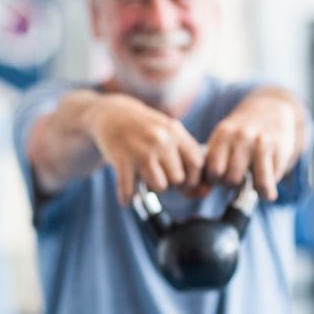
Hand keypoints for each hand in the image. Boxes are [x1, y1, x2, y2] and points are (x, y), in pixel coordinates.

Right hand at [86, 94, 204, 204]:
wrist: (112, 114)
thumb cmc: (144, 129)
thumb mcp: (168, 132)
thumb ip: (184, 155)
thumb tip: (201, 193)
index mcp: (175, 133)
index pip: (197, 164)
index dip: (192, 179)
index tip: (182, 182)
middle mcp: (161, 140)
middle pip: (178, 179)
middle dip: (171, 186)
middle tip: (160, 181)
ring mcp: (141, 150)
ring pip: (160, 186)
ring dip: (152, 190)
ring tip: (144, 185)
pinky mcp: (121, 159)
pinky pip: (130, 190)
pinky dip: (127, 199)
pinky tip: (126, 199)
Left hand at [204, 91, 301, 200]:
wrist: (271, 109)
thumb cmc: (240, 135)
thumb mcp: (222, 140)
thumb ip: (211, 162)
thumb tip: (201, 191)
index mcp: (223, 134)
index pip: (213, 170)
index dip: (215, 179)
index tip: (218, 177)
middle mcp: (243, 137)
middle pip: (232, 178)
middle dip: (231, 184)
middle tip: (234, 179)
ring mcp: (264, 143)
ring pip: (257, 183)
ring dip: (254, 189)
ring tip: (252, 186)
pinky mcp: (281, 150)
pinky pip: (272, 179)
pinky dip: (268, 188)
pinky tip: (266, 185)